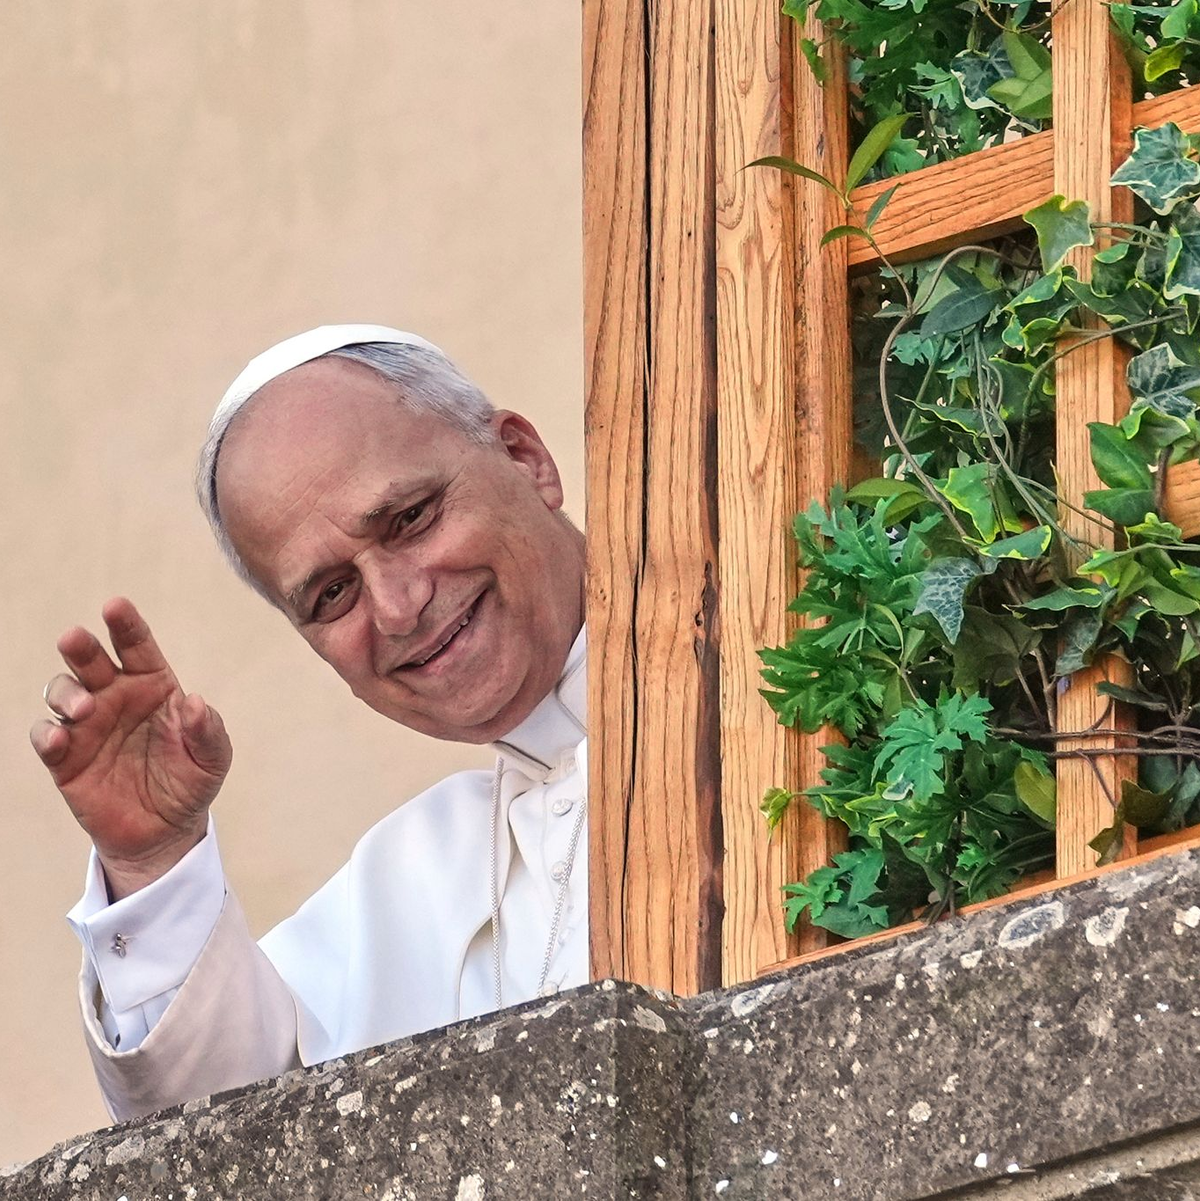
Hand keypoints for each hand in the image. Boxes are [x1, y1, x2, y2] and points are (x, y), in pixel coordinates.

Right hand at [30, 598, 232, 899]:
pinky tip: (59, 739)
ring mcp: (87, 725)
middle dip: (81, 646)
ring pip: (61, 691)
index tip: (115, 606)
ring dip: (66, 692)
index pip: (137, 646)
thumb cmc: (190, 781)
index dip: (126, 624)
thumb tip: (195, 703)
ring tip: (84, 708)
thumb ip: (208, 730)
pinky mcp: (65, 758)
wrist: (165, 831)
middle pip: (91, 660)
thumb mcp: (212, 758)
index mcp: (153, 686)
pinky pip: (46, 737)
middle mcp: (115, 697)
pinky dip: (47, 734)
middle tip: (75, 639)